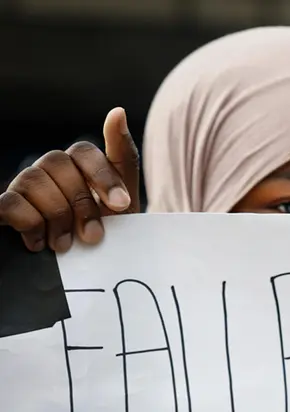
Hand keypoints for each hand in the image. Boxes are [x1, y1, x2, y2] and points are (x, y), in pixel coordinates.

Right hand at [0, 108, 139, 251]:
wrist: (90, 269)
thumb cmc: (106, 232)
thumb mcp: (124, 200)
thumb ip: (122, 158)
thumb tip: (117, 111)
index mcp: (76, 165)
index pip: (84, 151)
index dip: (103, 176)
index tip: (122, 206)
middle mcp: (47, 171)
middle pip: (58, 163)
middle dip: (82, 202)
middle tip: (94, 235)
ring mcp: (23, 188)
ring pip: (33, 179)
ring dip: (56, 214)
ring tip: (67, 245)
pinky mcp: (5, 210)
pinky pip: (10, 203)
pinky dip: (29, 223)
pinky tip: (40, 243)